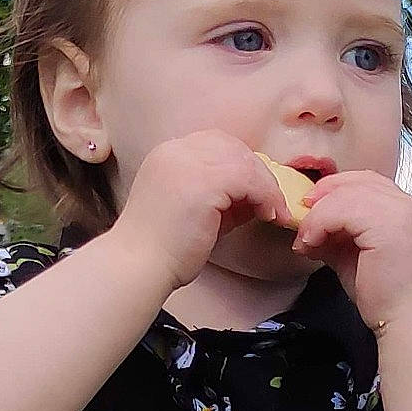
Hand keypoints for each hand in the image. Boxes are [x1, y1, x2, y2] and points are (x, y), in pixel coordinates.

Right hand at [118, 129, 297, 290]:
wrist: (138, 266)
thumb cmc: (162, 249)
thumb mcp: (193, 212)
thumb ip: (221, 198)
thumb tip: (256, 197)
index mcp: (169, 155)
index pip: (217, 144)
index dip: (242, 165)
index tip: (255, 192)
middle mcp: (176, 151)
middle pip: (233, 147)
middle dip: (258, 174)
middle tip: (272, 202)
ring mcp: (188, 163)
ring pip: (245, 162)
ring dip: (266, 187)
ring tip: (273, 212)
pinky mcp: (203, 182)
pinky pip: (249, 180)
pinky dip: (266, 196)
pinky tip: (268, 215)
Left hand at [290, 170, 411, 330]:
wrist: (409, 324)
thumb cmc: (387, 299)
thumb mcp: (356, 257)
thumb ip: (339, 237)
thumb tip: (310, 227)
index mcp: (407, 211)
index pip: (369, 182)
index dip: (337, 190)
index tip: (312, 210)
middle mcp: (409, 206)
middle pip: (358, 181)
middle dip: (324, 196)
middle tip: (302, 221)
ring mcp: (402, 214)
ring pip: (346, 194)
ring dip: (318, 215)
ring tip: (306, 240)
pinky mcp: (388, 227)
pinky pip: (342, 210)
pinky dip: (320, 224)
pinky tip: (312, 244)